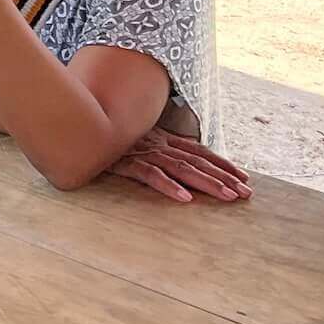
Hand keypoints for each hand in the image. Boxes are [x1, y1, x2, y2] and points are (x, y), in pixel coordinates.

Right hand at [108, 129, 251, 202]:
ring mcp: (142, 152)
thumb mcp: (132, 139)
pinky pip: (150, 175)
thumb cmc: (103, 135)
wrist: (76, 125)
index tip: (244, 177)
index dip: (222, 163)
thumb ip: (152, 147)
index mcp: (160, 139)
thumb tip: (172, 163)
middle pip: (196, 161)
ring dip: (206, 182)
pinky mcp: (124, 162)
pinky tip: (185, 198)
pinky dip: (168, 185)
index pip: (198, 151)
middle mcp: (156, 144)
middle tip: (246, 194)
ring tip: (227, 196)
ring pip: (181, 168)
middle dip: (224, 177)